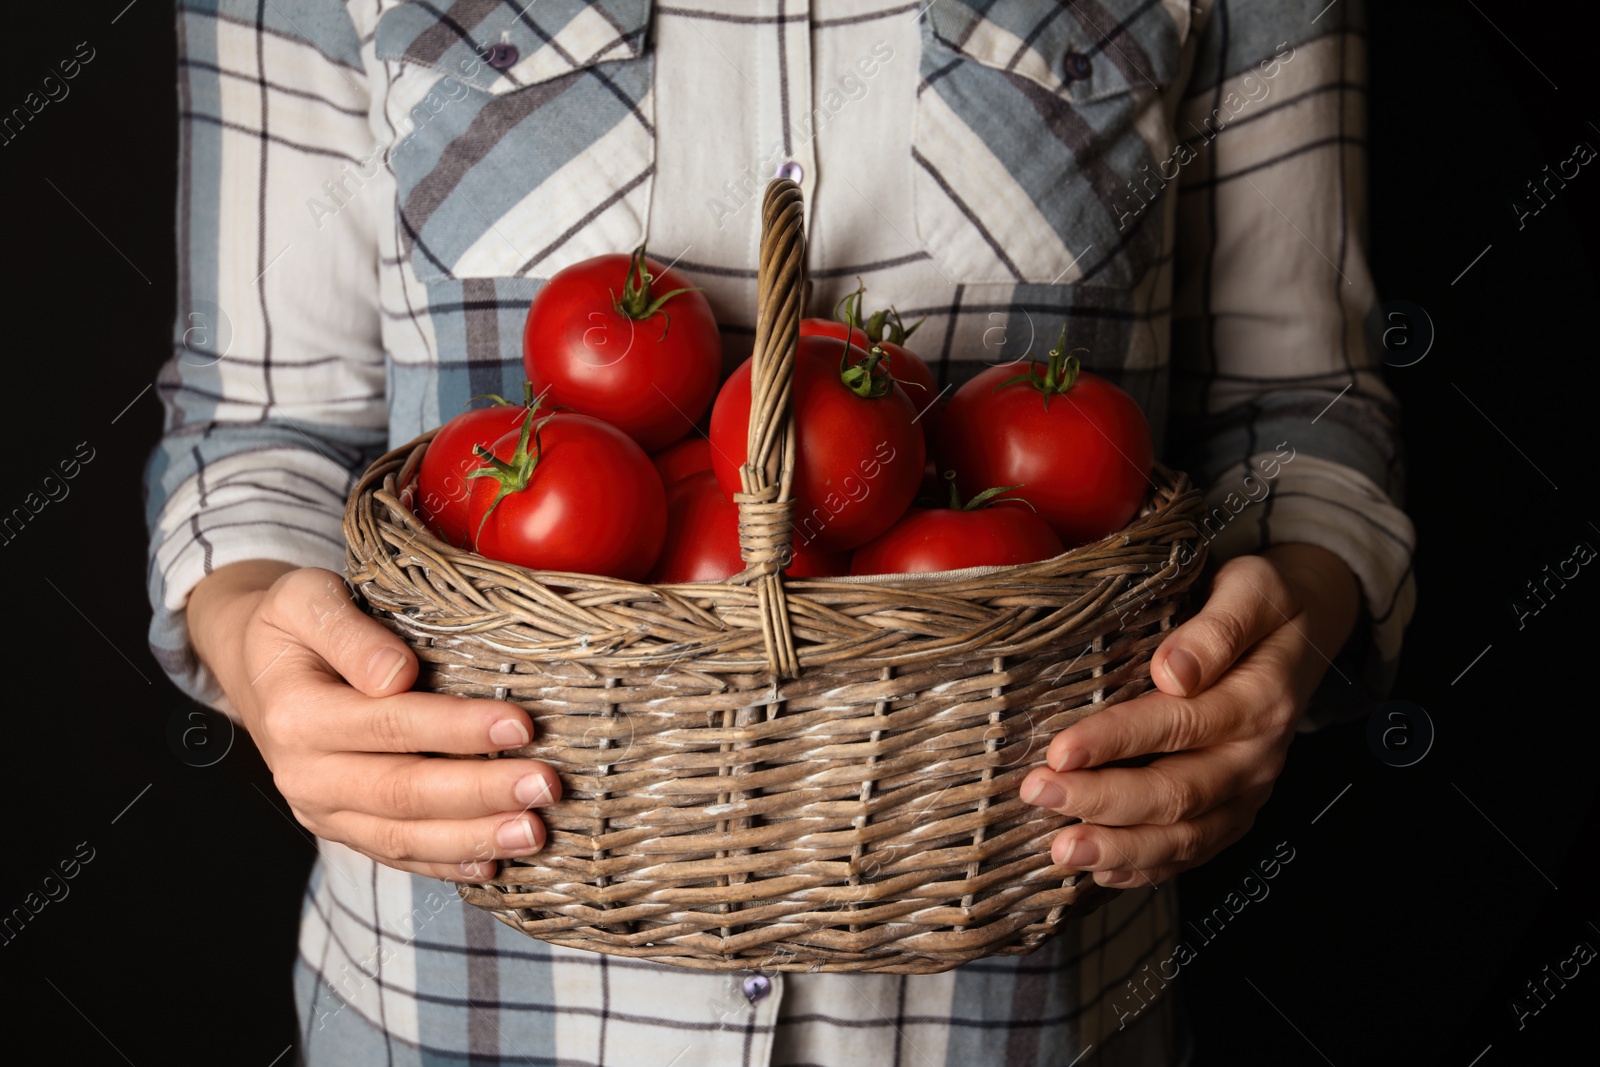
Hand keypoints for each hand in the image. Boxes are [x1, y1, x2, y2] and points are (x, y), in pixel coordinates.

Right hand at [189, 561, 561, 881]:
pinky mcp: (343, 827)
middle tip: (545, 786)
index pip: (389, 724)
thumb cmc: (293, 625)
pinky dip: (447, 864)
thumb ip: (349, 633)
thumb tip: (395, 673)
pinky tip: (495, 862)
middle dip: (480, 792)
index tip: (520, 724)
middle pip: (403, 791)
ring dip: (473, 838)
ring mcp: (323, 809)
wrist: (255, 664)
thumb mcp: (305, 600)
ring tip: (534, 831)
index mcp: (297, 713)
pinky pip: (396, 854)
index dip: (456, 728)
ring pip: (402, 836)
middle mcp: (306, 773)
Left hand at [1020, 543, 1359, 887]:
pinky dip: (1146, 869)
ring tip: (1062, 850)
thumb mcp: (1253, 589)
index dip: (1117, 741)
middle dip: (1102, 801)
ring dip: (1119, 848)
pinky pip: (1192, 852)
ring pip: (1184, 836)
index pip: (1180, 726)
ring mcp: (1246, 792)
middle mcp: (1256, 756)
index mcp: (1259, 699)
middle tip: (1040, 795)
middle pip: (1177, 792)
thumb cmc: (1263, 606)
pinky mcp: (1233, 812)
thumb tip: (1174, 670)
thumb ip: (1216, 628)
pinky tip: (1102, 870)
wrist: (1302, 632)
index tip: (1061, 749)